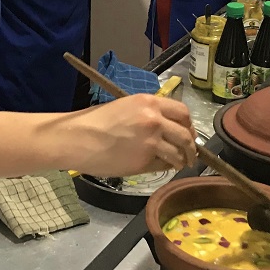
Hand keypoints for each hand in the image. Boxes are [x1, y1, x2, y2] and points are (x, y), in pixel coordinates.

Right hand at [70, 94, 196, 176]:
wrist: (77, 138)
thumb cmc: (95, 122)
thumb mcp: (125, 108)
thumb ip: (147, 115)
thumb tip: (165, 128)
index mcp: (149, 102)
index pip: (183, 112)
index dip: (188, 125)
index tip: (188, 132)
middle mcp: (154, 120)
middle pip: (186, 134)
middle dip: (191, 146)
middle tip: (190, 154)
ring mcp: (151, 141)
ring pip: (179, 153)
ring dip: (182, 160)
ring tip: (179, 164)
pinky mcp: (144, 160)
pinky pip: (164, 165)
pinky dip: (166, 167)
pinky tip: (162, 167)